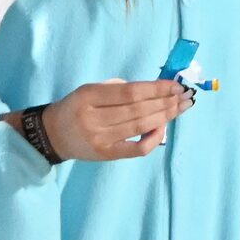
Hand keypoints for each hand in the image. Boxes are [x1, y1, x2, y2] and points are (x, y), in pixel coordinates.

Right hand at [31, 78, 191, 160]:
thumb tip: (154, 89)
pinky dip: (153, 138)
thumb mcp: (89, 89)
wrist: (53, 135)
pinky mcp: (107, 155)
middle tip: (186, 95)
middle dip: (166, 101)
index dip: (155, 88)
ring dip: (165, 116)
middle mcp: (94, 118)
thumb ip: (117, 88)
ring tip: (181, 107)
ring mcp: (101, 140)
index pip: (129, 92)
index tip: (175, 83)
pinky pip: (136, 149)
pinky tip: (163, 127)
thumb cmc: (76, 107)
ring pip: (140, 126)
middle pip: (138, 109)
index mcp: (88, 96)